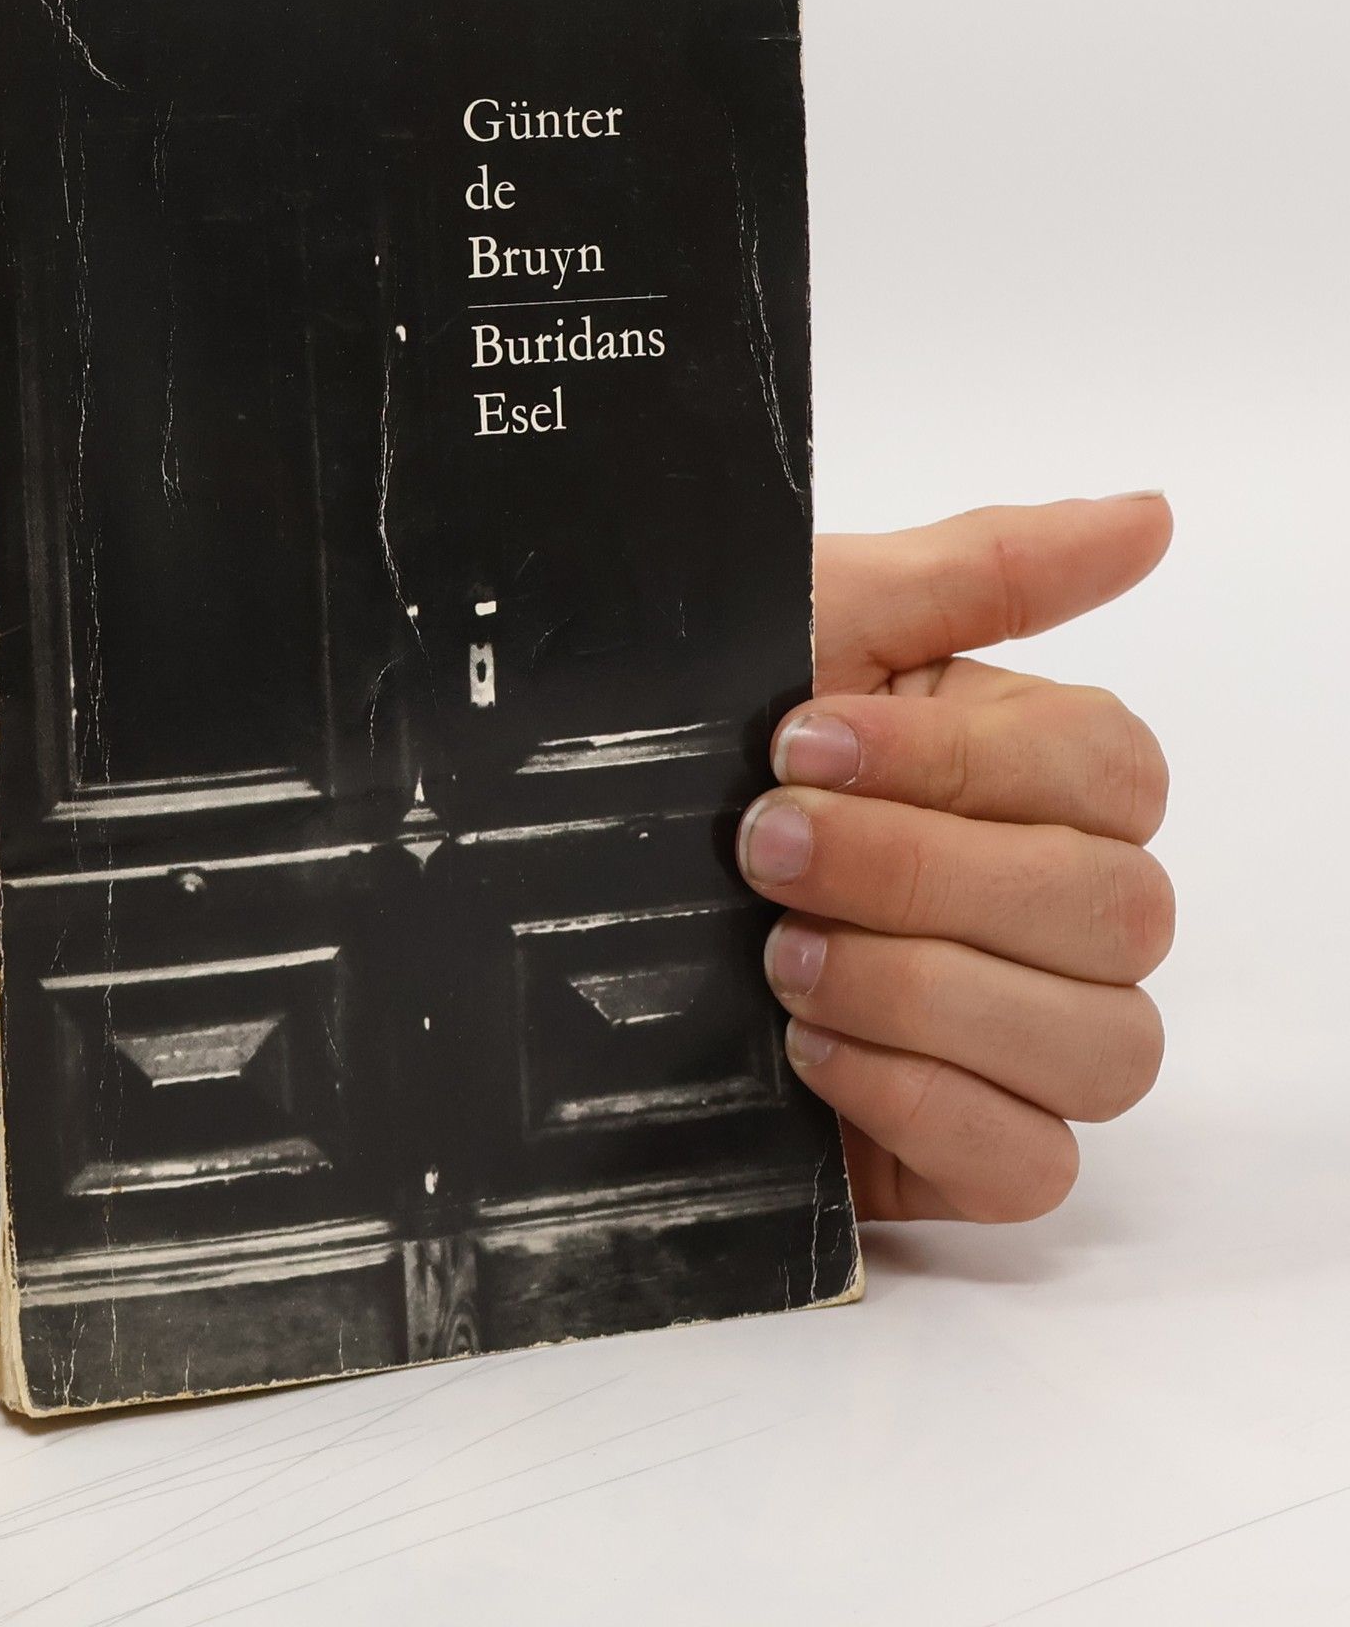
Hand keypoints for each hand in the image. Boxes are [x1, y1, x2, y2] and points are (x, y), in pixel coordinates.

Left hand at [738, 496, 1174, 1221]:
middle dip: (923, 875)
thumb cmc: (676, 740)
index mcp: (1020, 774)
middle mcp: (1046, 904)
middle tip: (765, 850)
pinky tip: (811, 1054)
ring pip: (1104, 1045)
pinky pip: (1035, 1164)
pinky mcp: (963, 1150)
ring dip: (927, 994)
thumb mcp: (803, 628)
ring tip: (780, 959)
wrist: (532, 885)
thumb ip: (978, 573)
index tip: (801, 740)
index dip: (963, 763)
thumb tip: (1148, 515)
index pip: (1110, 771)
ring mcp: (1017, 1035)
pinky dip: (927, 1107)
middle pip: (1116, 909)